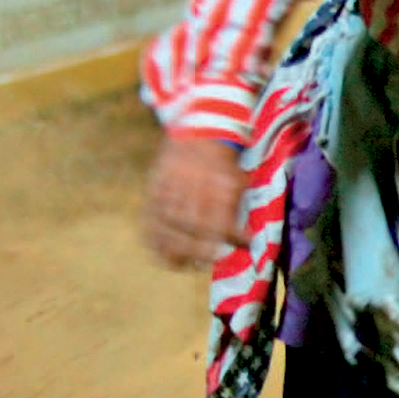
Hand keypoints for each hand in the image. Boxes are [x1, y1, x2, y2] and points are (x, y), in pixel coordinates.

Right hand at [142, 135, 246, 268]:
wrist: (198, 133)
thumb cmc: (223, 165)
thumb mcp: (239, 183)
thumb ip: (238, 213)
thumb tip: (247, 244)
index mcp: (218, 184)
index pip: (217, 217)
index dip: (221, 239)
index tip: (224, 254)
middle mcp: (192, 186)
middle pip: (191, 225)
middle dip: (198, 248)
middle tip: (205, 262)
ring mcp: (170, 188)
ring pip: (168, 224)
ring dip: (177, 248)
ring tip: (186, 263)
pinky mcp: (153, 190)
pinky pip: (151, 219)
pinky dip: (156, 240)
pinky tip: (164, 255)